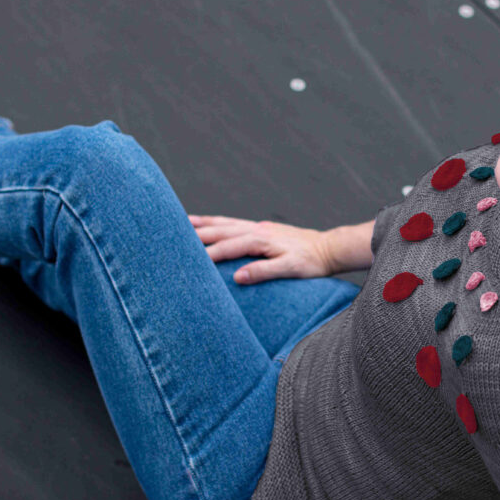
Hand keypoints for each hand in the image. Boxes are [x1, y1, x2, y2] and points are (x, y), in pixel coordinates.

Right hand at [187, 214, 333, 283]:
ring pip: (224, 223)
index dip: (206, 254)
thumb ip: (264, 272)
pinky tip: (208, 223)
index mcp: (260, 240)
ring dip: (203, 224)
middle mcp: (256, 230)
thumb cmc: (311, 263)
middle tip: (171, 237)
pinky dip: (217, 222)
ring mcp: (258, 227)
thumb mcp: (290, 270)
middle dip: (196, 234)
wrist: (327, 249)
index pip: (227, 247)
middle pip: (220, 230)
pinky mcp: (261, 228)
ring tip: (181, 223)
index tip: (186, 260)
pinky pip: (233, 223)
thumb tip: (237, 277)